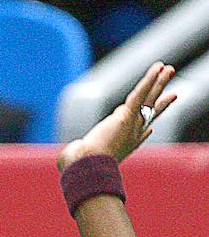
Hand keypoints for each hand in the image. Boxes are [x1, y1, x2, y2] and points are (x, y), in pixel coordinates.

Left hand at [57, 61, 177, 172]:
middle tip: (173, 94)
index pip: (137, 137)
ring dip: (159, 83)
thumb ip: (73, 158)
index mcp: (122, 148)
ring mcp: (131, 125)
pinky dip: (150, 79)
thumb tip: (63, 161)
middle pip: (149, 115)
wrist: (87, 168)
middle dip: (160, 103)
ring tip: (168, 69)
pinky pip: (141, 94)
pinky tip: (159, 67)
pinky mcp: (126, 116)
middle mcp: (131, 136)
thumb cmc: (79, 169)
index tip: (150, 128)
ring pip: (149, 100)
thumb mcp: (77, 162)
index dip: (145, 131)